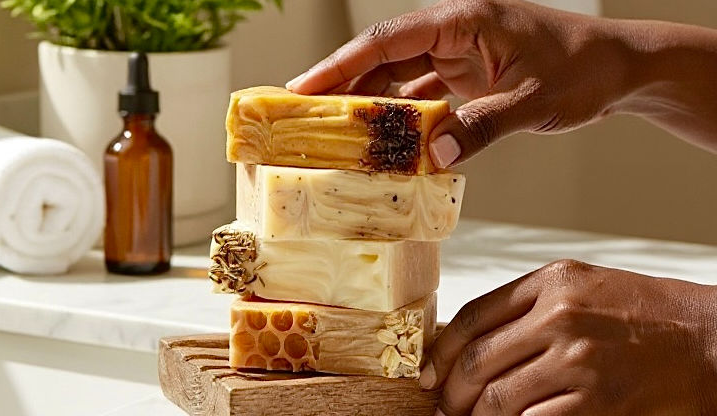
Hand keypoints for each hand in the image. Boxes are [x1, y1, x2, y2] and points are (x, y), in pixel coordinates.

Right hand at [287, 0, 716, 166]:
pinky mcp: (467, 74)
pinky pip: (421, 93)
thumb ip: (481, 127)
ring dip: (368, 102)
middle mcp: (453, 32)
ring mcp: (459, 53)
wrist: (620, 69)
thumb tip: (430, 159)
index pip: (387, 40)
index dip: (341, 64)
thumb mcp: (534, 102)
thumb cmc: (585, 70)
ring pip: (398, 76)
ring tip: (331, 131)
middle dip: (342, 84)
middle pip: (382, 57)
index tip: (303, 87)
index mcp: (463, 21)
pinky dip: (401, 116)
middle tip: (301, 114)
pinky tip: (381, 139)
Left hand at [419, 259, 716, 414]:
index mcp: (551, 282)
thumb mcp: (583, 287)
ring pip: (497, 399)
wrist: (707, 341)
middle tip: (442, 408)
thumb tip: (472, 341)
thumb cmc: (644, 314)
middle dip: (450, 393)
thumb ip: (527, 306)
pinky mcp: (596, 401)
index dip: (440, 352)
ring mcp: (577, 360)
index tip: (428, 373)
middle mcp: (560, 317)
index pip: (472, 317)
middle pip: (477, 361)